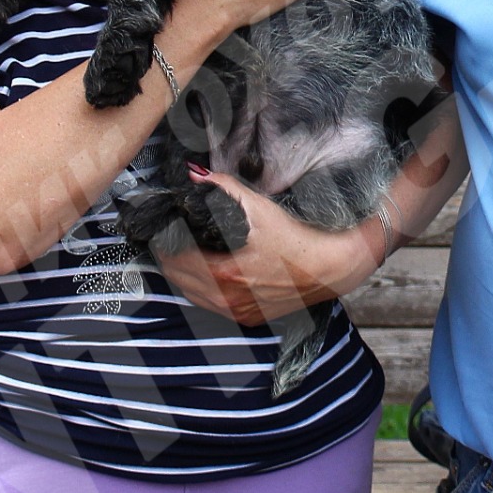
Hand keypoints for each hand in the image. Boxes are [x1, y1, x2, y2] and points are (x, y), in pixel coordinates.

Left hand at [153, 168, 377, 324]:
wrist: (331, 269)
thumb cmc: (299, 239)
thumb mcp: (261, 209)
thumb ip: (226, 189)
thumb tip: (196, 175)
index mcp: (224, 273)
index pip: (174, 258)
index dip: (162, 240)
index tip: (161, 224)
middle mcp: (226, 298)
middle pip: (178, 278)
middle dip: (168, 255)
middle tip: (165, 234)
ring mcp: (237, 311)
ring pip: (191, 295)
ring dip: (181, 274)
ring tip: (178, 251)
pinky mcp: (248, 317)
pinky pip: (210, 305)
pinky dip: (200, 289)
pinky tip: (202, 273)